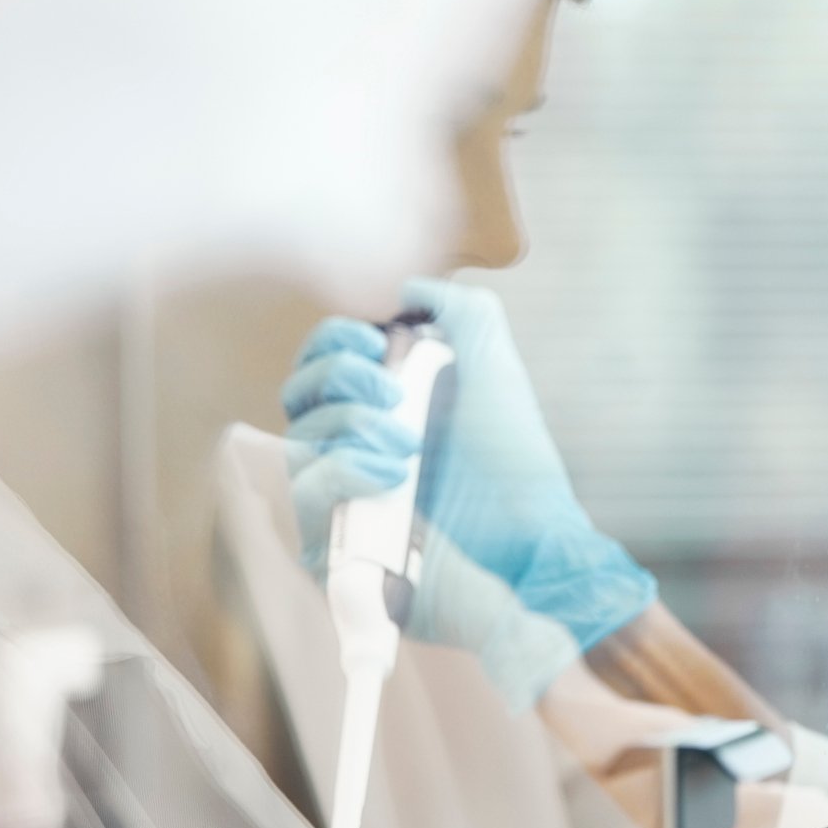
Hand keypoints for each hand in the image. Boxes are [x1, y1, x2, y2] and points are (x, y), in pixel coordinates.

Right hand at [279, 278, 656, 655]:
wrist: (529, 539)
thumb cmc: (514, 461)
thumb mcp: (497, 368)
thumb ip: (464, 311)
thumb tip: (410, 287)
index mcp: (386, 402)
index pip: (324, 359)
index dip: (336, 340)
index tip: (376, 341)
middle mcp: (357, 444)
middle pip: (298, 392)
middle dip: (338, 375)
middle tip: (392, 390)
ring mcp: (344, 494)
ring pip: (300, 438)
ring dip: (353, 425)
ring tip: (408, 444)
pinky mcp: (336, 539)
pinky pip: (307, 491)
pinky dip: (346, 469)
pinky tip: (391, 473)